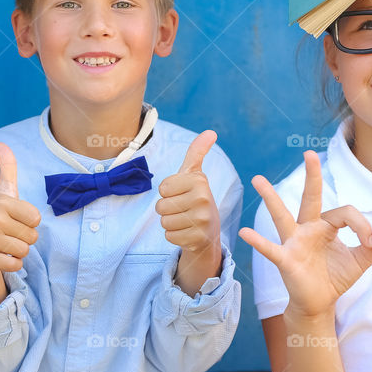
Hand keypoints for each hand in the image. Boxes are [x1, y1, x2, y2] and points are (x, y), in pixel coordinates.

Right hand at [0, 144, 40, 281]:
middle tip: (8, 234)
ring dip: (18, 252)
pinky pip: (16, 265)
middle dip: (25, 238)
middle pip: (32, 237)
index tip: (14, 219)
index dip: (29, 222)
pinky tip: (0, 257)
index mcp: (2, 202)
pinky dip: (13, 265)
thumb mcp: (4, 191)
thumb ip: (7, 167)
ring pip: (24, 251)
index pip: (36, 218)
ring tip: (4, 245)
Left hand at [156, 131, 221, 289]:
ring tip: (185, 220)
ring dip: (170, 223)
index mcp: (200, 180)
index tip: (182, 194)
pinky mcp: (198, 238)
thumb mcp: (195, 175)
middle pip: (161, 206)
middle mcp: (204, 199)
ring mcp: (202, 220)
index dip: (168, 192)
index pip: (162, 188)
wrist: (209, 231)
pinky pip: (169, 236)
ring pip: (164, 222)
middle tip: (183, 209)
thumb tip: (211, 132)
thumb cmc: (196, 198)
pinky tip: (187, 232)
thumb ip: (197, 152)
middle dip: (167, 209)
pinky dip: (174, 235)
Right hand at [239, 151, 371, 318]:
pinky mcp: (286, 259)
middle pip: (311, 198)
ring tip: (258, 180)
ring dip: (271, 198)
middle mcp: (308, 229)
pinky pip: (270, 249)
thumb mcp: (360, 261)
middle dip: (312, 176)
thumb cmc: (335, 277)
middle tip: (309, 154)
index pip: (345, 213)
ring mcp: (294, 242)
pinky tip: (245, 232)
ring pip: (282, 216)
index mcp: (326, 226)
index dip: (362, 225)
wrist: (319, 303)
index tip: (370, 242)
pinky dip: (258, 241)